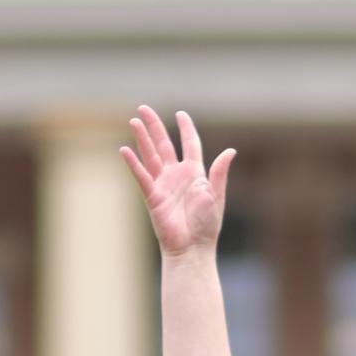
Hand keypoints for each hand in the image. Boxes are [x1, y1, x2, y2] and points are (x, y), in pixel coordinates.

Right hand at [119, 104, 232, 257]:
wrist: (192, 247)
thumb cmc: (207, 225)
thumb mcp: (216, 194)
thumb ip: (219, 171)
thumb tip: (230, 150)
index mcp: (195, 173)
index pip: (189, 144)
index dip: (185, 128)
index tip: (180, 114)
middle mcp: (177, 175)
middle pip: (163, 144)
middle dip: (154, 126)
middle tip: (143, 108)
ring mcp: (163, 185)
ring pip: (150, 156)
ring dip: (142, 139)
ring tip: (133, 122)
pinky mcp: (152, 196)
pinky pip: (141, 176)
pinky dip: (133, 163)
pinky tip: (125, 149)